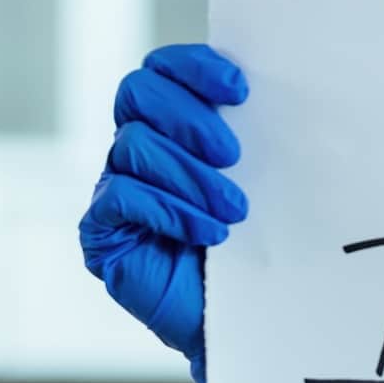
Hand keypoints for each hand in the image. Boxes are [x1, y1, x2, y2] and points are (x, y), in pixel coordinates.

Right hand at [78, 44, 249, 382]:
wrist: (242, 316)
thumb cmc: (257, 242)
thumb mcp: (264, 180)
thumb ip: (258, 135)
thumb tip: (281, 92)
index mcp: (173, 122)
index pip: (163, 68)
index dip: (194, 67)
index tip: (240, 88)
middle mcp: (137, 146)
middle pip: (137, 92)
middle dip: (188, 117)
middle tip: (233, 155)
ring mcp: (115, 185)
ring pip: (134, 144)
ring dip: (190, 175)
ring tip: (235, 209)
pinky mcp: (102, 230)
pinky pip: (120, 196)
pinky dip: (170, 209)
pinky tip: (208, 232)